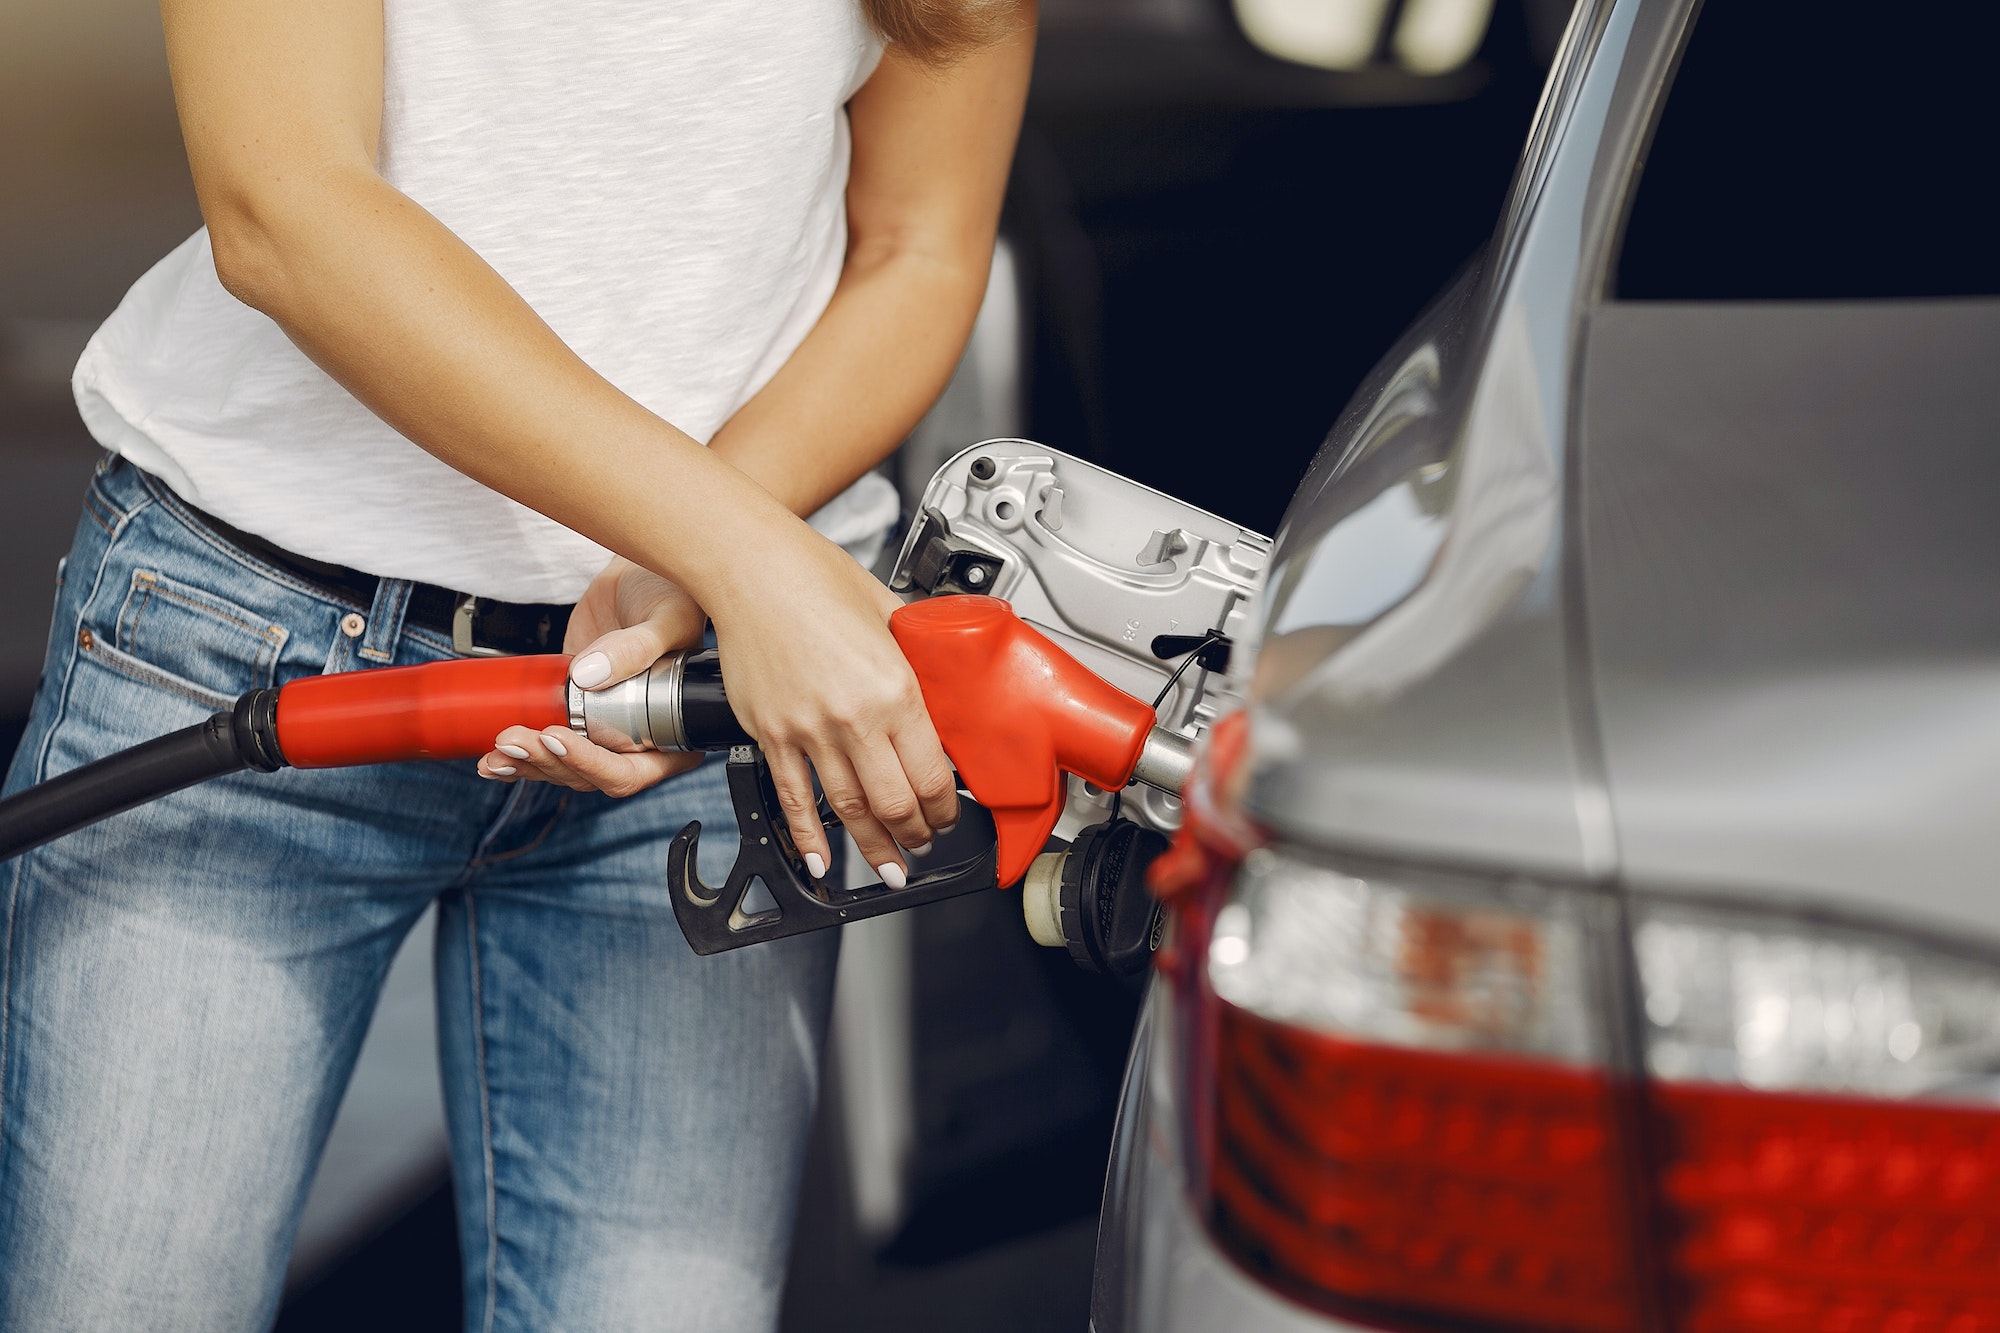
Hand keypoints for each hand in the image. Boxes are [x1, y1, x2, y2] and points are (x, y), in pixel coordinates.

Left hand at [478, 557, 706, 795]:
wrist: (636, 578)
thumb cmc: (670, 595)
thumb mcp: (667, 617)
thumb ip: (638, 647)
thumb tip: (589, 676)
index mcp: (673, 734)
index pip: (632, 772)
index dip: (591, 764)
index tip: (558, 737)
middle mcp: (639, 742)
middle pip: (589, 775)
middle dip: (548, 762)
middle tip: (515, 737)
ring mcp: (603, 731)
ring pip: (562, 768)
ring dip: (527, 764)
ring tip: (500, 746)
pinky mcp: (573, 716)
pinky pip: (547, 748)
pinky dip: (517, 758)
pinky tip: (493, 759)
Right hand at [707, 520, 958, 888]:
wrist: (752, 568)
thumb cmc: (817, 577)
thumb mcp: (891, 613)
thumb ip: (918, 656)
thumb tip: (940, 679)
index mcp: (894, 689)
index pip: (932, 774)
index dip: (947, 808)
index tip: (950, 814)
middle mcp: (853, 718)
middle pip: (895, 804)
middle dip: (917, 835)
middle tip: (925, 843)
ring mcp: (808, 732)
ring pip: (848, 811)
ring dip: (873, 847)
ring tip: (888, 866)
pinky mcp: (771, 735)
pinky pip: (793, 799)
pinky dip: (808, 838)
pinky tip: (820, 860)